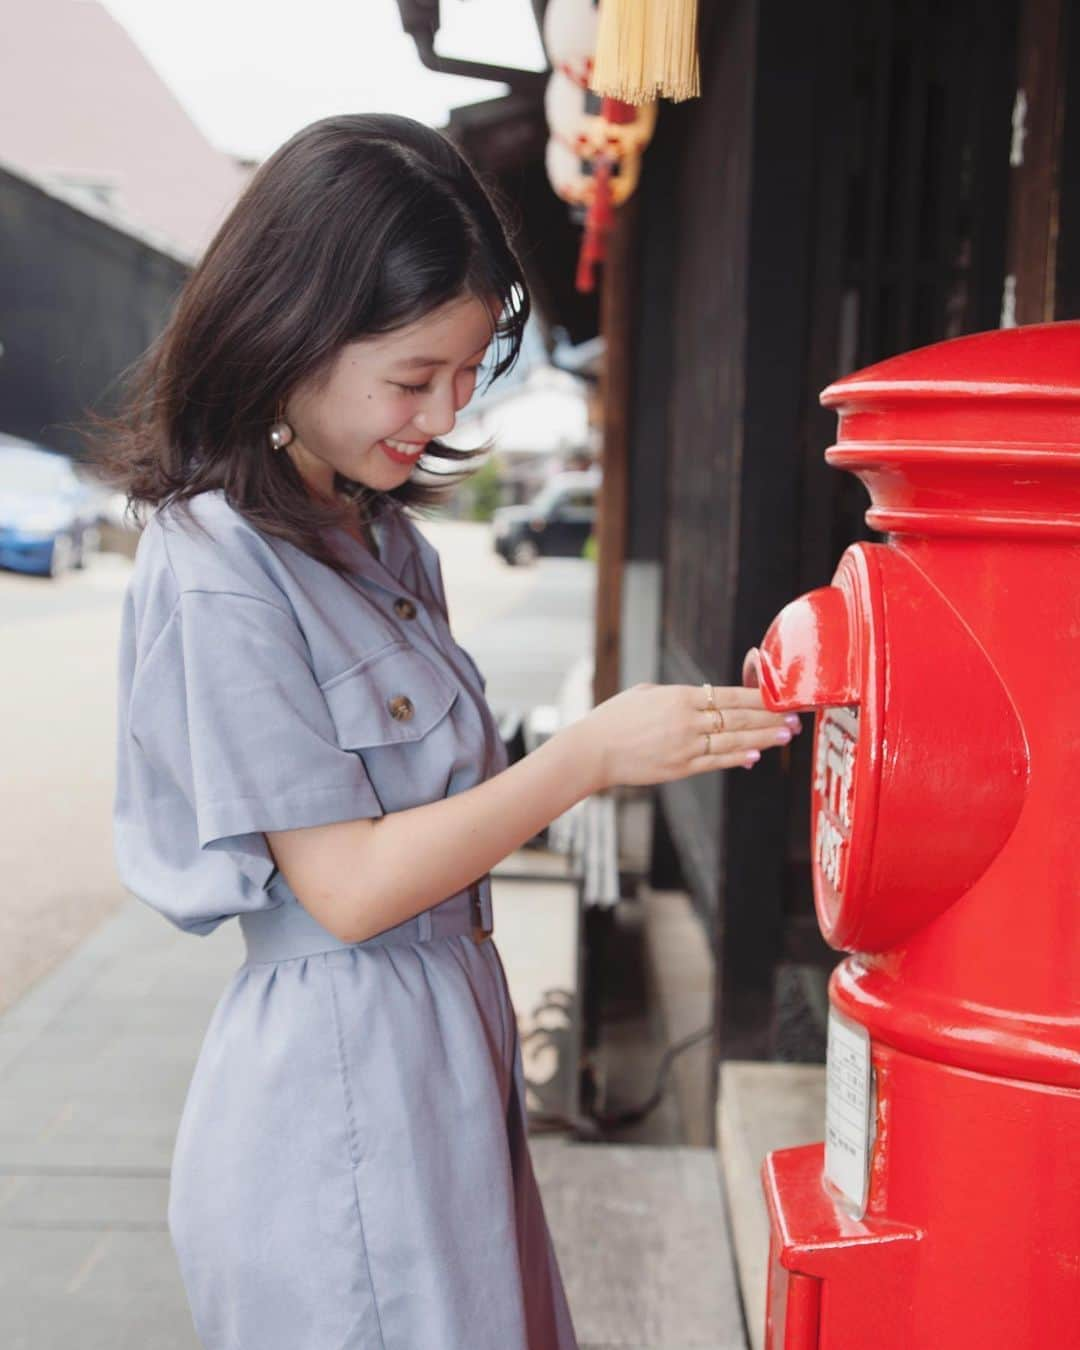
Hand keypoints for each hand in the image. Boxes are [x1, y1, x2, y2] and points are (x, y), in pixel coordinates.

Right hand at [575, 683, 800, 792]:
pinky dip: (738, 759)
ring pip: (734, 742)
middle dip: (771, 719)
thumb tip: (704, 698)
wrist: (594, 750)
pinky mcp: (680, 768)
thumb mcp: (647, 693)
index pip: (731, 696)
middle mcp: (688, 721)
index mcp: (681, 697)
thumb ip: (679, 695)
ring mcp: (686, 747)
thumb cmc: (616, 717)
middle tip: (795, 718)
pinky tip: (755, 757)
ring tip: (785, 736)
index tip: (781, 697)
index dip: (760, 698)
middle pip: (740, 719)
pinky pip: (716, 762)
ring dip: (764, 739)